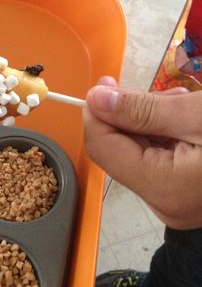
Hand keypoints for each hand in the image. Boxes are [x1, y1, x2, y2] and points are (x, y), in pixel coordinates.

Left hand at [83, 77, 201, 229]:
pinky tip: (189, 121)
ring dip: (154, 121)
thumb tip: (95, 99)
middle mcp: (164, 203)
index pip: (103, 148)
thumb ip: (143, 109)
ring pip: (141, 152)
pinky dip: (169, 136)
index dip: (96, 112)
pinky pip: (162, 161)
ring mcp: (177, 202)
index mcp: (162, 187)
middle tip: (166, 93)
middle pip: (121, 150)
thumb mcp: (197, 117)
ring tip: (185, 104)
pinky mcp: (187, 195)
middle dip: (133, 114)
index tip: (105, 83)